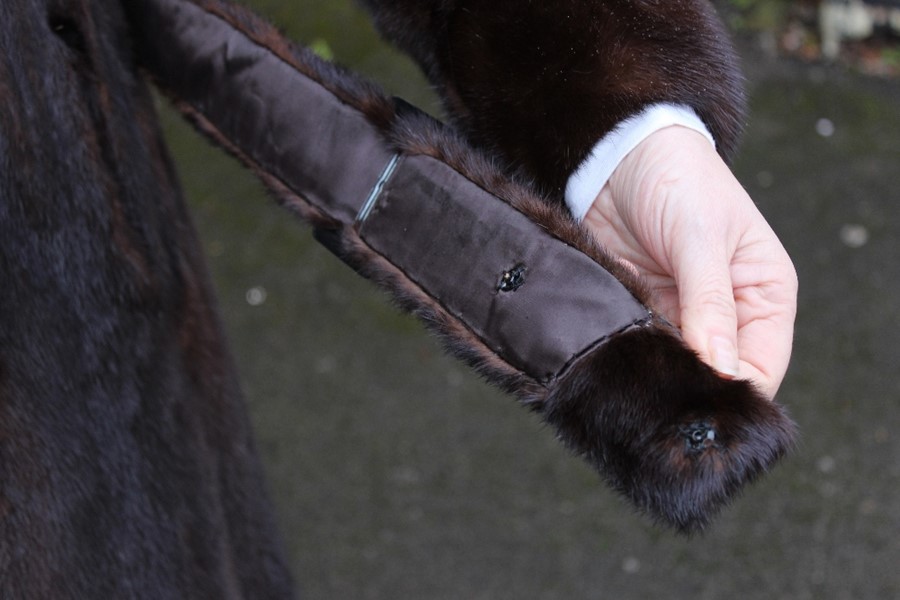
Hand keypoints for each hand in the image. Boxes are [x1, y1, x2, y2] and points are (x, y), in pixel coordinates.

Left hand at [583, 126, 796, 398]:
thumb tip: (722, 369)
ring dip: (654, 368)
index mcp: (765, 296)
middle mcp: (729, 314)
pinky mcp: (644, 311)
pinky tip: (616, 342)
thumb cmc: (679, 180)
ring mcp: (683, 316)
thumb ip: (710, 303)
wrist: (621, 155)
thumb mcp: (701, 238)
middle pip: (716, 376)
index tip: (696, 401)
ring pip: (674, 367)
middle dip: (689, 384)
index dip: (732, 390)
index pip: (761, 368)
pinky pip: (640, 347)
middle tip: (657, 388)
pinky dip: (628, 350)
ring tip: (633, 362)